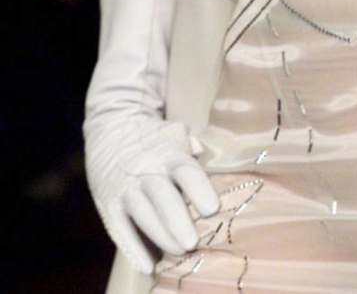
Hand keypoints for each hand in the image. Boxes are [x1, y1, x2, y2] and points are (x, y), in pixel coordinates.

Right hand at [84, 0, 219, 272]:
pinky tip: (147, 265)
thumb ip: (195, 143)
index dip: (197, 189)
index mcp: (167, 154)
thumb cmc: (154, 137)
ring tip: (178, 251)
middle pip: (162, 196)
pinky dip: (132, 248)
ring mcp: (126, 189)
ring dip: (159, 235)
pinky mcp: (109, 204)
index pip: (184, 170)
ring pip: (142, 214)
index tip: (211, 208)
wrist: (109, 128)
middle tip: (192, 242)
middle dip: (177, 220)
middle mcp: (147, 171)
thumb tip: (208, 149)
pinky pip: (119, 229)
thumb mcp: (176, 131)